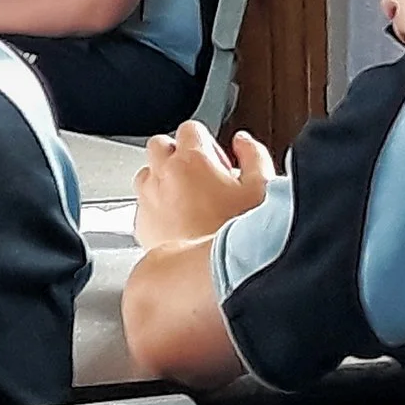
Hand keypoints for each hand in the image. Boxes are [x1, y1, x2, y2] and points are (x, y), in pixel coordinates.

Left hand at [133, 121, 274, 247]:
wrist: (214, 275)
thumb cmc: (238, 235)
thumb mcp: (263, 188)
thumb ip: (254, 156)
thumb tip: (243, 142)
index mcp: (192, 159)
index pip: (190, 129)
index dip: (207, 142)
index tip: (217, 159)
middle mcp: (163, 173)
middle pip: (161, 145)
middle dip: (179, 154)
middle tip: (201, 176)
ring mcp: (148, 197)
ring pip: (147, 173)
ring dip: (164, 178)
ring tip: (189, 199)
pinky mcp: (141, 222)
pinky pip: (142, 203)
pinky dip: (156, 205)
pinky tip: (178, 220)